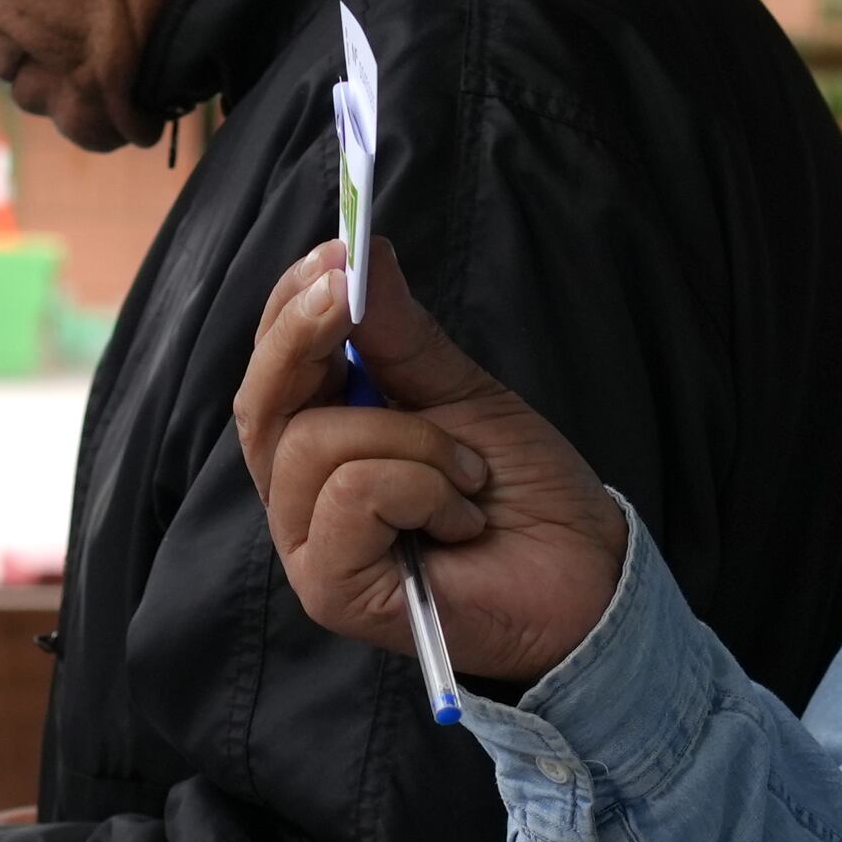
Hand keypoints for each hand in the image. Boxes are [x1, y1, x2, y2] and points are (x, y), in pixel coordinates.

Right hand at [233, 238, 626, 693]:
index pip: (271, 368)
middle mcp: (299, 496)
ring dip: (411, 440)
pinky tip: (459, 519)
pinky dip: (419, 487)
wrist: (581, 576)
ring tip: (466, 474)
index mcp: (321, 443)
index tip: (338, 252)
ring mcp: (308, 545)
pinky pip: (351, 492)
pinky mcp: (330, 589)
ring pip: (313, 443)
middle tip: (347, 293)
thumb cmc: (520, 492)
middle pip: (260, 401)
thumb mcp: (463, 393)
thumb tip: (362, 252)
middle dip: (305, 335)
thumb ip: (402, 334)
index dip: (291, 305)